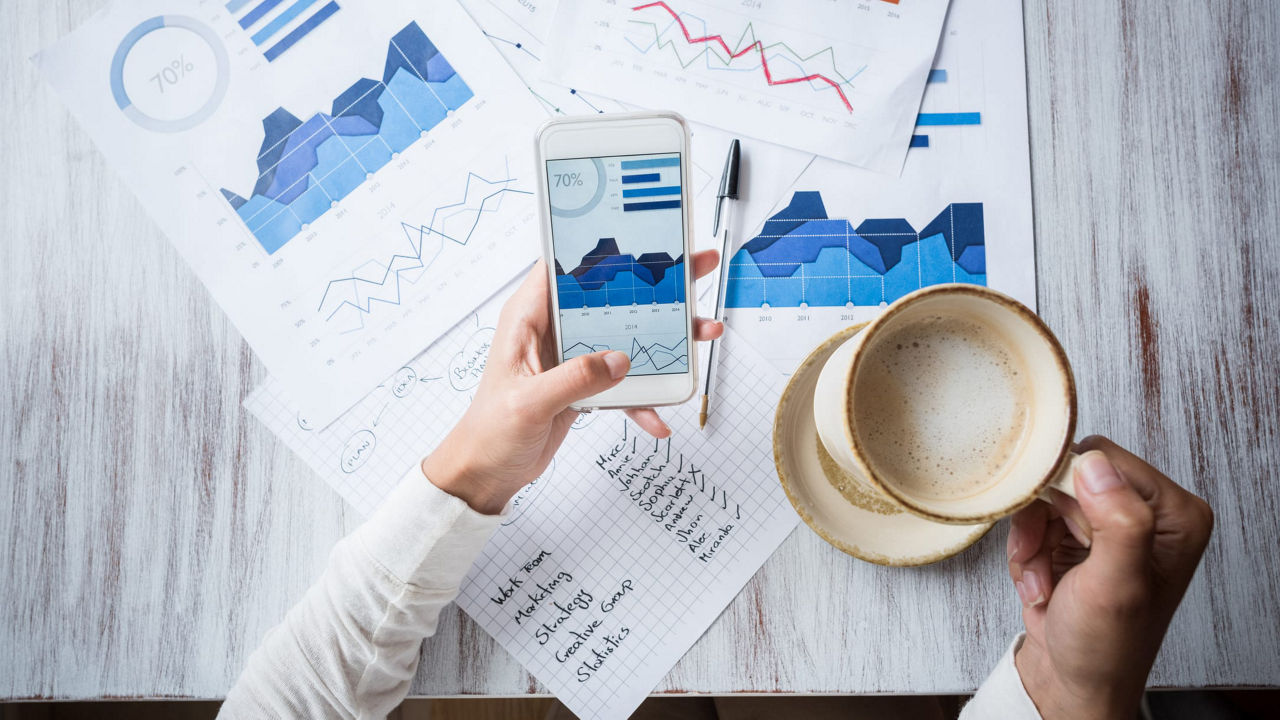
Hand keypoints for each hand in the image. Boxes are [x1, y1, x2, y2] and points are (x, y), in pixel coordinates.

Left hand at [422, 251, 724, 513]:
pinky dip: (644, 397)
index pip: (567, 266)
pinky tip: (658, 416)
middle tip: (696, 267)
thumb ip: (575, 379)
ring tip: (704, 333)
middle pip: (611, 293)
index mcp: (528, 318)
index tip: (645, 237)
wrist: (488, 474)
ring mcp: (572, 356)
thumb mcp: (529, 403)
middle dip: (656, 283)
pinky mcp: (585, 383)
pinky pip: (624, 380)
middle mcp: (552, 329)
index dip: (605, 248)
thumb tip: (619, 360)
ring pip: (627, 334)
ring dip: (666, 339)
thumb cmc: (490, 433)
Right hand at [1007, 436, 1213, 718]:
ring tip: (1042, 581)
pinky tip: (1039, 584)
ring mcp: (1109, 523)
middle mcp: (1147, 512)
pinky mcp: (1078, 536)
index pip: (1107, 458)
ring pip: (1045, 496)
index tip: (1065, 532)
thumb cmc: (1106, 646)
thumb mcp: (1117, 585)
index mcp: (1175, 513)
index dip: (1072, 489)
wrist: (1074, 681)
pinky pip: (1034, 518)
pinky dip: (1025, 551)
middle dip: (1045, 520)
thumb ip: (1118, 521)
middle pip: (1071, 474)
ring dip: (1030, 540)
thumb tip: (1095, 465)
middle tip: (1047, 559)